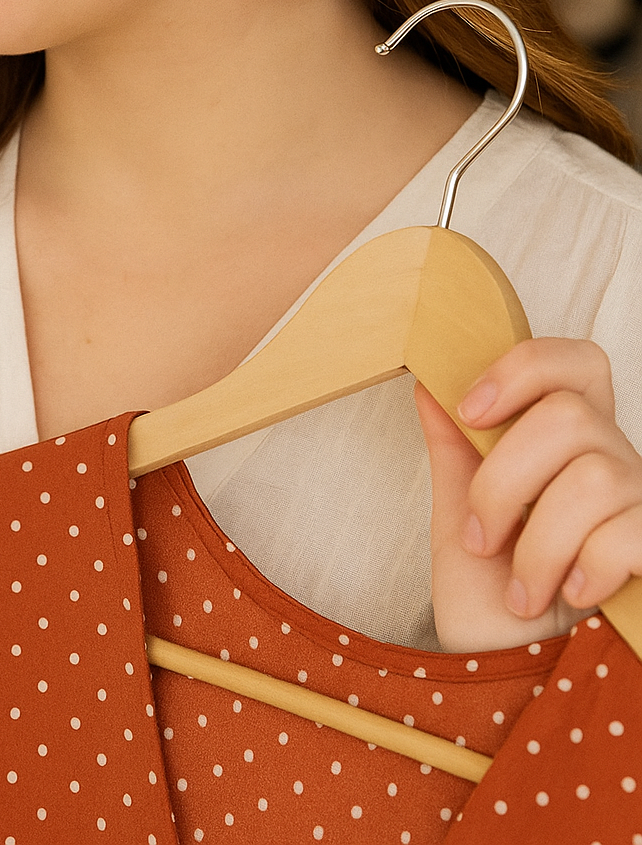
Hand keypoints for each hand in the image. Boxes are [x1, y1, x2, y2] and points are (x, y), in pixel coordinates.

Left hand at [414, 338, 641, 651]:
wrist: (516, 685)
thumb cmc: (491, 607)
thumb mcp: (456, 525)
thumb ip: (452, 454)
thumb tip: (428, 384)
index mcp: (564, 444)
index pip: (572, 363)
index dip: (523, 368)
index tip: (471, 411)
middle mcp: (612, 464)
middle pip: (568, 415)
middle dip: (504, 480)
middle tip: (482, 537)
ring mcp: (641, 506)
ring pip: (593, 477)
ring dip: (538, 544)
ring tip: (522, 590)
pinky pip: (627, 533)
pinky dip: (585, 568)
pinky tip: (572, 595)